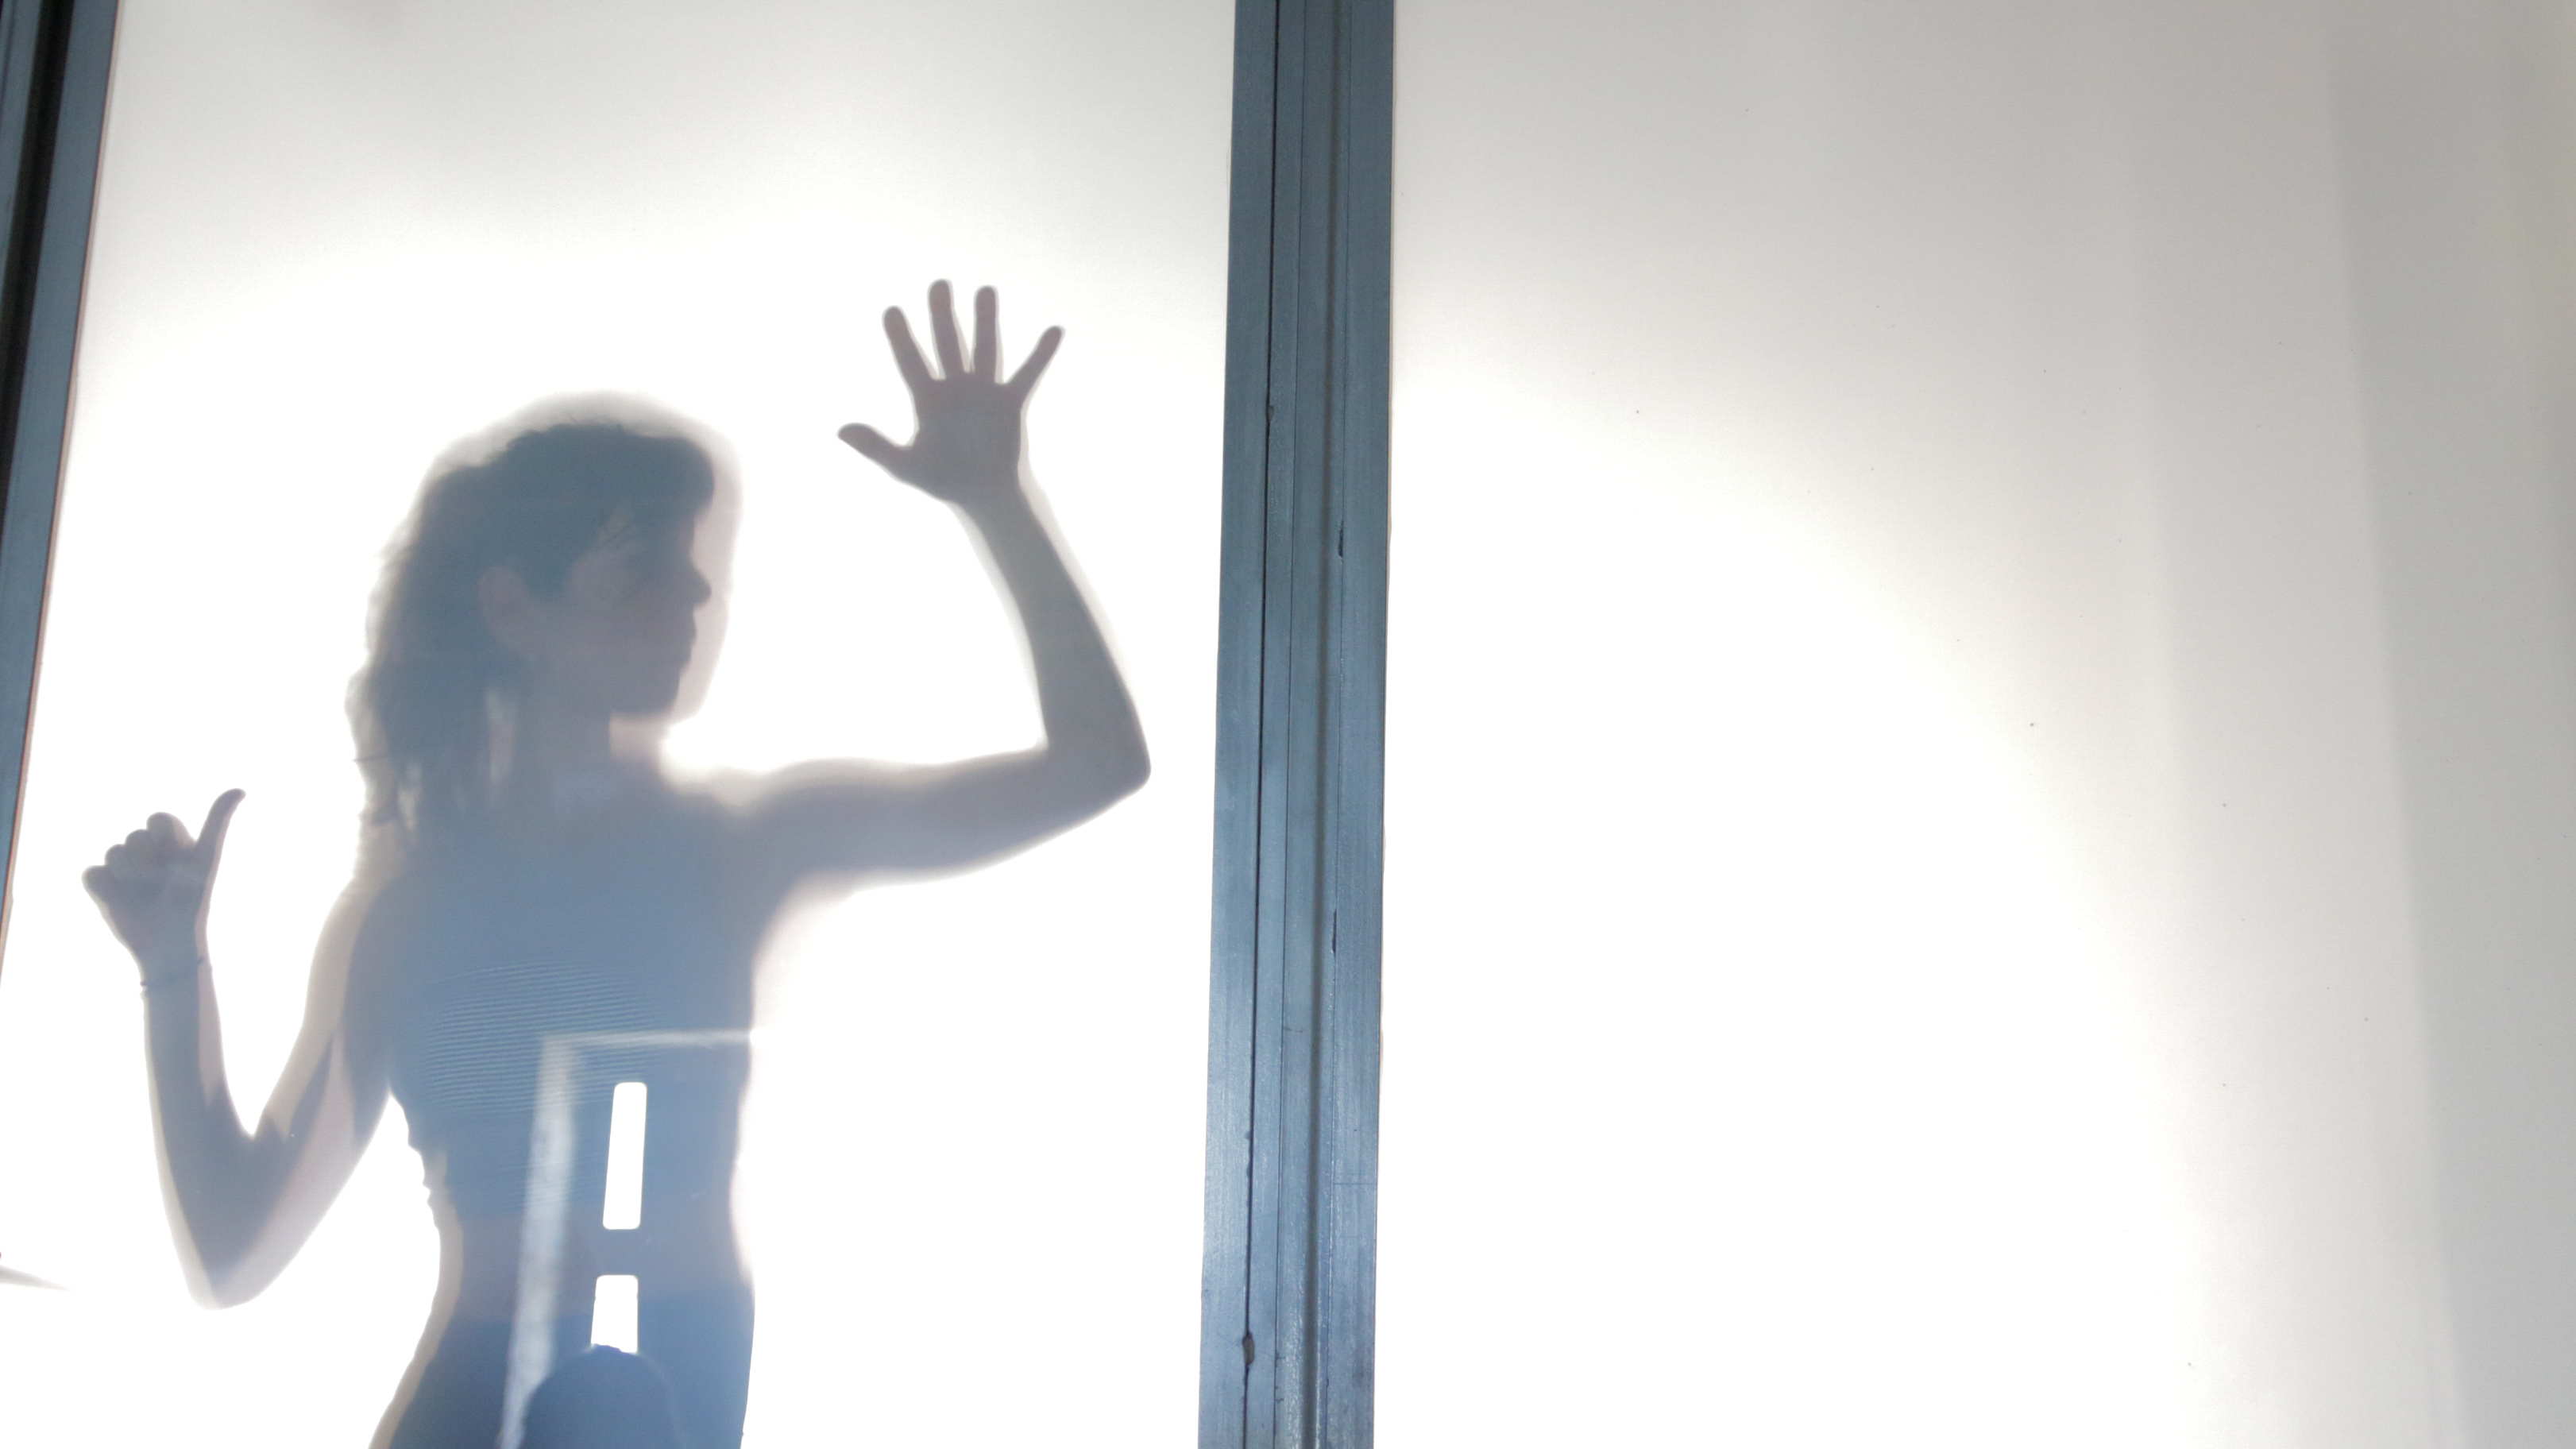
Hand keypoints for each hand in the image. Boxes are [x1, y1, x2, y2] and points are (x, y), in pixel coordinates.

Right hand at [83, 790, 241, 982]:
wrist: (170, 941)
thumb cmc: (192, 900)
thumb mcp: (206, 858)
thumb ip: (217, 822)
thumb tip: (240, 789)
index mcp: (171, 843)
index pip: (158, 819)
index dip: (166, 839)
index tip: (179, 860)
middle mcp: (146, 852)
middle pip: (134, 836)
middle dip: (149, 861)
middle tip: (161, 883)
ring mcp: (122, 869)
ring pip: (113, 852)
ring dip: (129, 875)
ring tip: (143, 894)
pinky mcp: (102, 887)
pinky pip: (91, 873)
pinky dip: (104, 886)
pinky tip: (120, 899)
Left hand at [839, 281, 1060, 506]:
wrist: (981, 494)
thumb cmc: (941, 479)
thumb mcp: (905, 467)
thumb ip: (876, 448)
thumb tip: (841, 430)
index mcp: (926, 400)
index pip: (910, 362)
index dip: (900, 338)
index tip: (891, 310)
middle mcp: (954, 388)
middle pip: (946, 344)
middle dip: (942, 315)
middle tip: (938, 283)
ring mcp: (983, 392)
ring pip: (983, 349)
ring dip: (985, 321)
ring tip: (985, 289)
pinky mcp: (1009, 403)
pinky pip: (1026, 374)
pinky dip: (1040, 354)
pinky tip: (1054, 331)